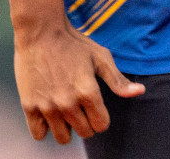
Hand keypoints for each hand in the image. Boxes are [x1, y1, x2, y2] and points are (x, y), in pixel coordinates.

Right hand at [13, 19, 145, 142]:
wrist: (41, 31)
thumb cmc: (73, 43)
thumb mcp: (101, 57)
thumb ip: (118, 80)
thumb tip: (140, 92)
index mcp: (88, 92)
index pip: (101, 125)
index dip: (101, 118)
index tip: (95, 108)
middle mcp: (68, 103)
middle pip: (84, 132)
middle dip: (86, 122)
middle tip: (80, 107)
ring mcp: (47, 106)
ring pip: (63, 137)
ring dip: (66, 128)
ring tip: (65, 111)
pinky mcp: (29, 106)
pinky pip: (39, 134)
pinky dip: (45, 128)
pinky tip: (49, 113)